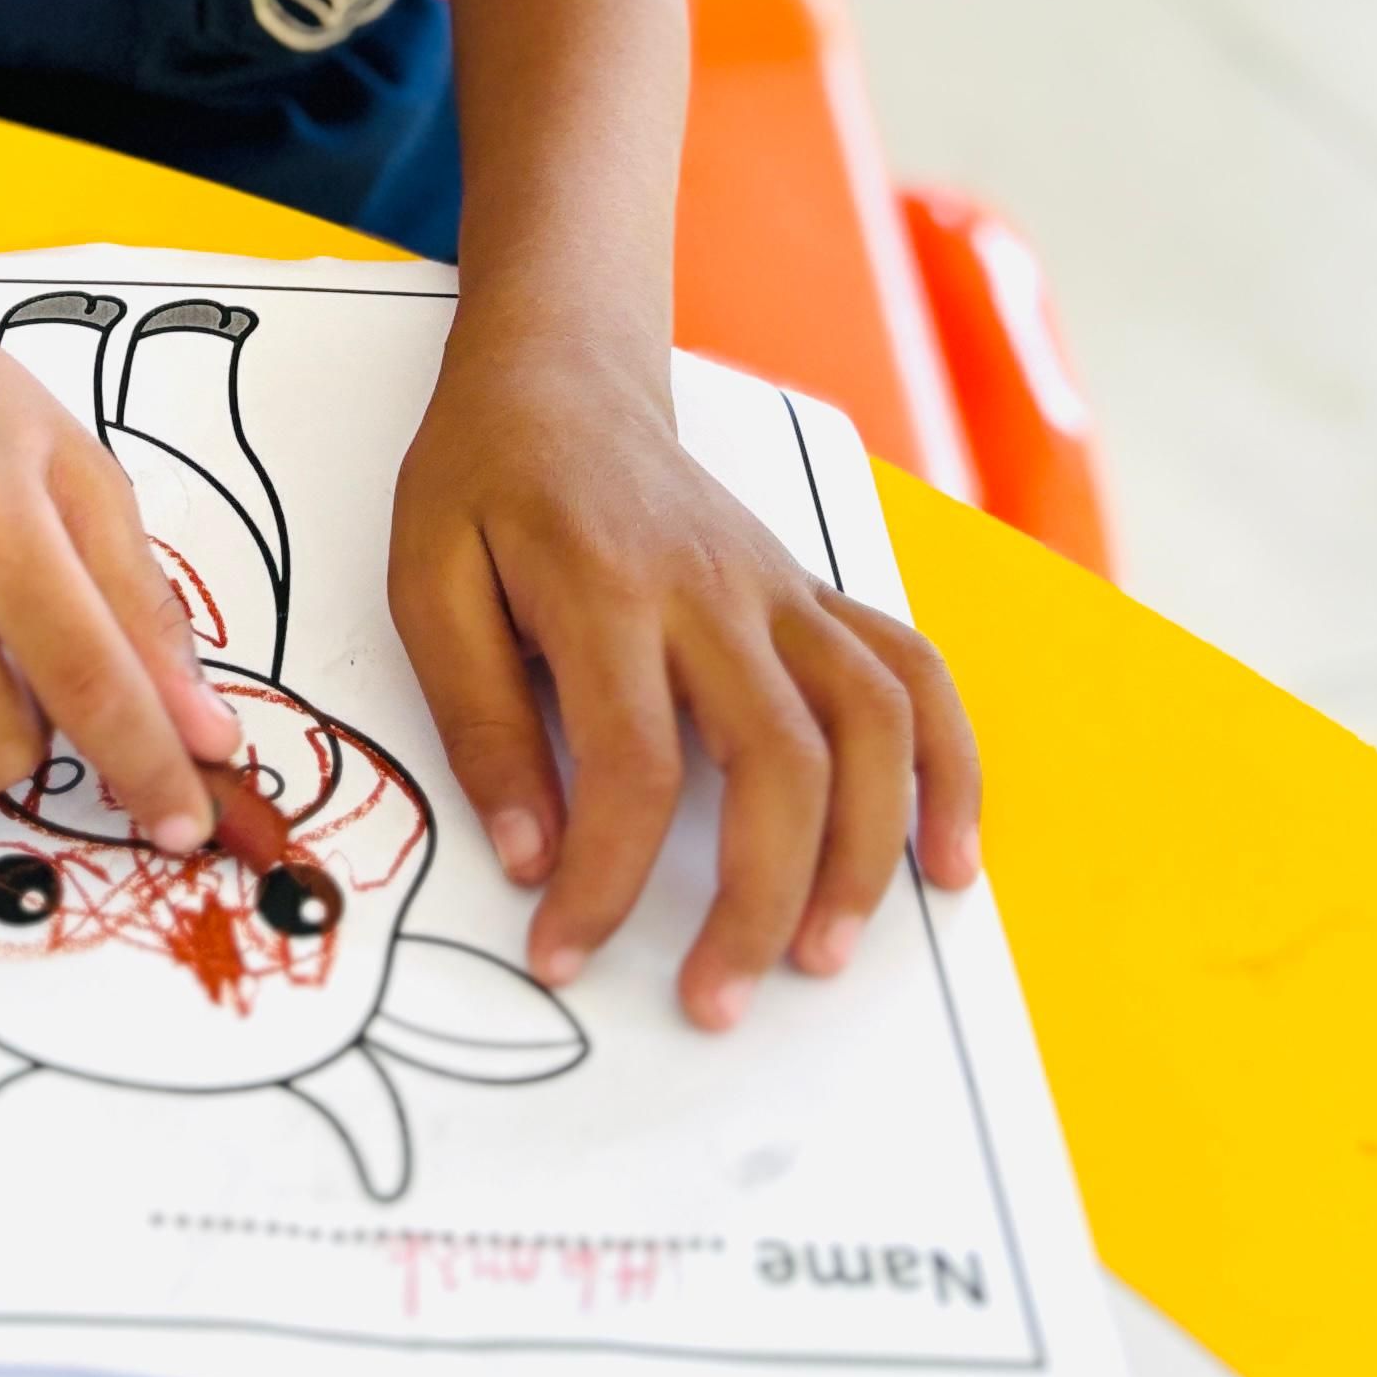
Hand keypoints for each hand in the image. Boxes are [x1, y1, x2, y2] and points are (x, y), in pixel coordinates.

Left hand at [389, 335, 980, 1031]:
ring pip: (873, 723)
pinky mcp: (812, 595)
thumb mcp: (428, 579)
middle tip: (715, 998)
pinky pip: (912, 672)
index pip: (631, 765)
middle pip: (780, 759)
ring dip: (867, 852)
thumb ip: (480, 719)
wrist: (559, 377)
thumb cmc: (487, 477)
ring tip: (825, 955)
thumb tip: (531, 856)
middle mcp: (717, 587)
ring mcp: (781, 589)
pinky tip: (943, 857)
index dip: (604, 883)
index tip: (565, 954)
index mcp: (606, 584)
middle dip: (757, 900)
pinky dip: (948, 767)